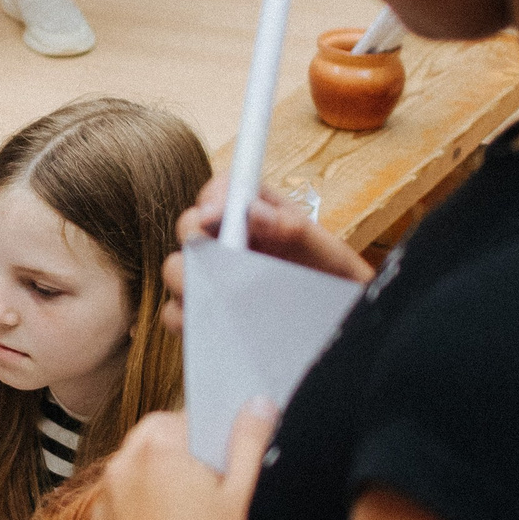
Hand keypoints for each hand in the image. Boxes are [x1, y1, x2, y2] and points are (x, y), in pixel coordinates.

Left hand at [81, 406, 270, 519]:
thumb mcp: (243, 501)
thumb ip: (249, 444)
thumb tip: (258, 404)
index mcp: (155, 452)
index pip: (176, 419)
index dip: (204, 437)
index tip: (224, 464)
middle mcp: (116, 476)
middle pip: (148, 452)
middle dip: (177, 465)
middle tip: (212, 499)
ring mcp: (98, 515)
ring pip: (130, 490)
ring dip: (154, 498)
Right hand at [161, 174, 371, 332]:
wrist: (341, 329)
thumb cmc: (336, 285)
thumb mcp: (326, 255)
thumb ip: (294, 230)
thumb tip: (252, 211)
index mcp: (259, 213)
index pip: (224, 189)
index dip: (213, 197)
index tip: (215, 216)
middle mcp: (230, 240)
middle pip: (189, 226)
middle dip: (195, 240)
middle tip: (218, 261)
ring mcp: (215, 276)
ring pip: (177, 269)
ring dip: (188, 281)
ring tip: (217, 297)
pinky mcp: (207, 313)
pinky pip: (177, 312)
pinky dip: (187, 318)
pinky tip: (212, 325)